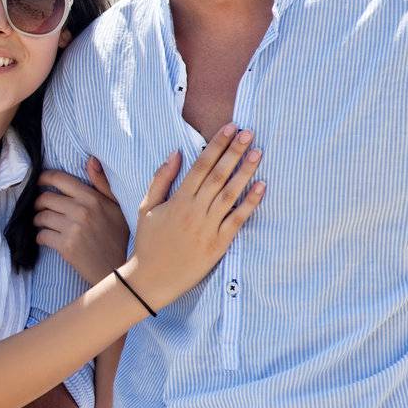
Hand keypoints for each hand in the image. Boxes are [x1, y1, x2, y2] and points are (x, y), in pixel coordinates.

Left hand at [35, 157, 128, 284]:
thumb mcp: (116, 207)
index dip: (43, 178)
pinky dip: (41, 237)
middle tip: (40, 208)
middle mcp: (81, 211)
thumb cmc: (117, 237)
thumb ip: (102, 183)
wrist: (116, 268)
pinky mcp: (66, 246)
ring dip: (38, 220)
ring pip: (41, 217)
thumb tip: (91, 160)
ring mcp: (73, 229)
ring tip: (43, 224)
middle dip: (38, 203)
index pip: (59, 179)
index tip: (38, 181)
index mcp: (92, 198)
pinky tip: (47, 238)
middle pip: (45, 198)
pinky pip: (42, 235)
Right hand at [122, 123, 264, 308]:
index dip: (216, 145)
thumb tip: (176, 153)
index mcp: (177, 200)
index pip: (200, 166)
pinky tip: (262, 186)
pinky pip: (238, 219)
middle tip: (249, 133)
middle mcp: (194, 211)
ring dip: (245, 172)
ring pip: (230, 194)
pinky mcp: (219, 243)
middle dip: (234, 151)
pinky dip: (251, 203)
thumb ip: (160, 180)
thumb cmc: (148, 241)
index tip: (230, 128)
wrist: (152, 278)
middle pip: (218, 175)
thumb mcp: (146, 207)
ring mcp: (208, 227)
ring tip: (258, 153)